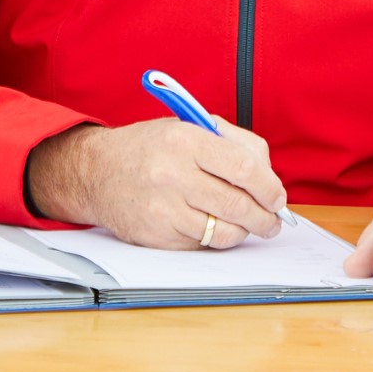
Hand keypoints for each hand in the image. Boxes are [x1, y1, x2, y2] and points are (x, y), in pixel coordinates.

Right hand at [25, 120, 284, 248]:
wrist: (95, 172)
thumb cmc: (148, 148)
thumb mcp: (186, 127)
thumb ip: (231, 143)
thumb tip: (268, 176)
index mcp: (185, 140)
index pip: (243, 166)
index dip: (269, 186)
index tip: (277, 196)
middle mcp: (173, 174)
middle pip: (237, 204)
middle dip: (265, 217)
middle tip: (273, 220)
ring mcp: (163, 208)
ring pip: (223, 231)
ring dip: (244, 232)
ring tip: (248, 225)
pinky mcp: (157, 236)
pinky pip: (201, 244)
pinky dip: (215, 238)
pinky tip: (214, 227)